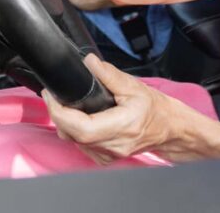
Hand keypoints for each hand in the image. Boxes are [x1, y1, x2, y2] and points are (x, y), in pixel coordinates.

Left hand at [43, 54, 195, 164]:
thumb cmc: (155, 109)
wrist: (168, 129)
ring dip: (65, 123)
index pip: (81, 128)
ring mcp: (108, 155)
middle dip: (58, 114)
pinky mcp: (104, 158)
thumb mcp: (134, 86)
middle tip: (54, 96)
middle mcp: (113, 146)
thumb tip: (89, 62)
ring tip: (66, 104)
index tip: (50, 95)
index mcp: (122, 127)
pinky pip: (81, 146)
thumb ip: (108, 74)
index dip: (59, 112)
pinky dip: (75, 132)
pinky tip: (80, 118)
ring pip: (73, 142)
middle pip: (72, 135)